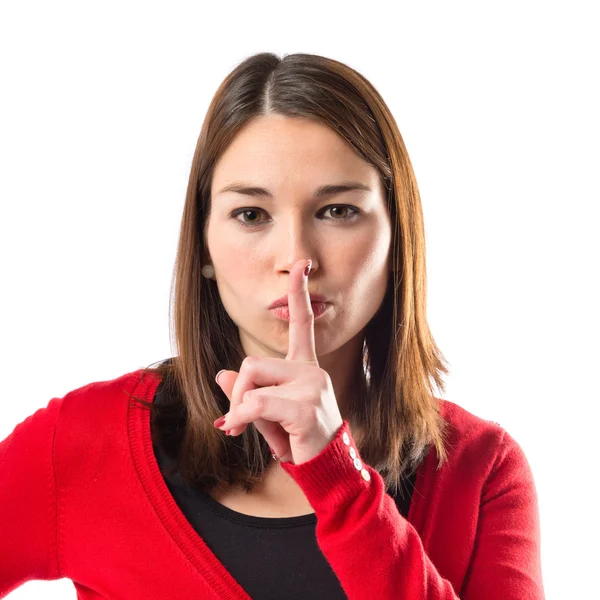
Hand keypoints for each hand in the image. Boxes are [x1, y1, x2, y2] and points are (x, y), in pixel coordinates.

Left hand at [213, 259, 343, 464]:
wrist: (325, 471)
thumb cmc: (298, 442)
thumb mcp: (266, 415)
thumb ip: (246, 392)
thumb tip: (221, 374)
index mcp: (305, 367)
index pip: (301, 323)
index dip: (298, 293)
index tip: (302, 265)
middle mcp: (311, 370)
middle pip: (252, 361)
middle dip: (236, 390)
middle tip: (234, 418)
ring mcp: (312, 385)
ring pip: (251, 380)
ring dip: (238, 407)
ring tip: (242, 427)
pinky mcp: (305, 405)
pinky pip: (256, 402)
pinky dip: (240, 417)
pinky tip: (240, 429)